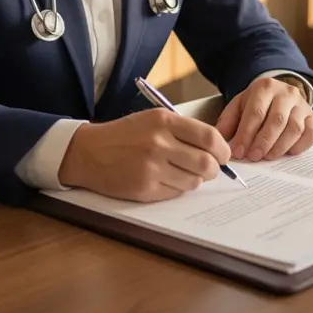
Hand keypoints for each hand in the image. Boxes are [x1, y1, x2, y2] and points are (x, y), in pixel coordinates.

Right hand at [57, 109, 231, 202]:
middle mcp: (159, 143)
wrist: (89, 152)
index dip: (223, 150)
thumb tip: (216, 149)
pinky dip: (176, 188)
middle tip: (210, 170)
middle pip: (206, 163)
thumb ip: (183, 130)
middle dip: (214, 170)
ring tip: (181, 173)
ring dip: (194, 180)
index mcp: (164, 121)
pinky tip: (164, 179)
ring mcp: (151, 168)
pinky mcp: (144, 188)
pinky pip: (176, 193)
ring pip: (194, 181)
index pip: (210, 137)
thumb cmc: (124, 135)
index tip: (223, 156)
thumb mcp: (153, 119)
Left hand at [216, 77, 312, 161]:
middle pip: (276, 121)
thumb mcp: (239, 105)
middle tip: (253, 157)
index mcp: (265, 87)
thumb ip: (228, 121)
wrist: (278, 92)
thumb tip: (220, 141)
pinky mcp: (312, 117)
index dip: (246, 134)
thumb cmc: (256, 103)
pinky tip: (287, 153)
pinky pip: (311, 134)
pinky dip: (300, 146)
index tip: (238, 152)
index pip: (256, 112)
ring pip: (294, 128)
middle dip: (263, 142)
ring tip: (267, 157)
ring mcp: (302, 105)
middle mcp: (286, 93)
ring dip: (280, 147)